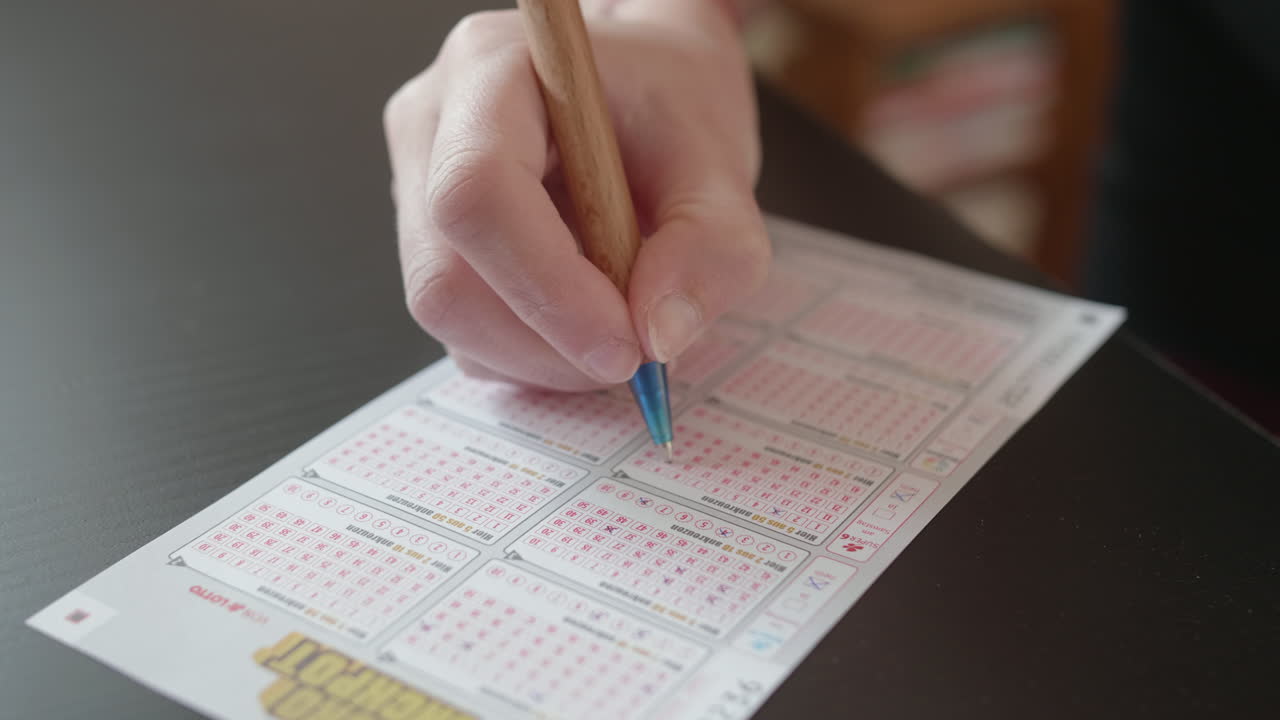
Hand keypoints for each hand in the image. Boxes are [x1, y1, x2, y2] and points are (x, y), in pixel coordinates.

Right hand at [384, 0, 768, 390]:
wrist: (645, 88)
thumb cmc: (671, 101)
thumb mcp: (721, 160)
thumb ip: (712, 243)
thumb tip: (660, 334)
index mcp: (492, 69)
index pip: (477, 193)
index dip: (545, 287)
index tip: (625, 344)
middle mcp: (432, 125)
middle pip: (445, 276)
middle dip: (547, 342)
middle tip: (636, 354)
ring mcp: (417, 188)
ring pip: (450, 319)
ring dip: (544, 357)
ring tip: (622, 324)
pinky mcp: (429, 246)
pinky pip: (462, 334)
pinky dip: (532, 355)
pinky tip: (586, 317)